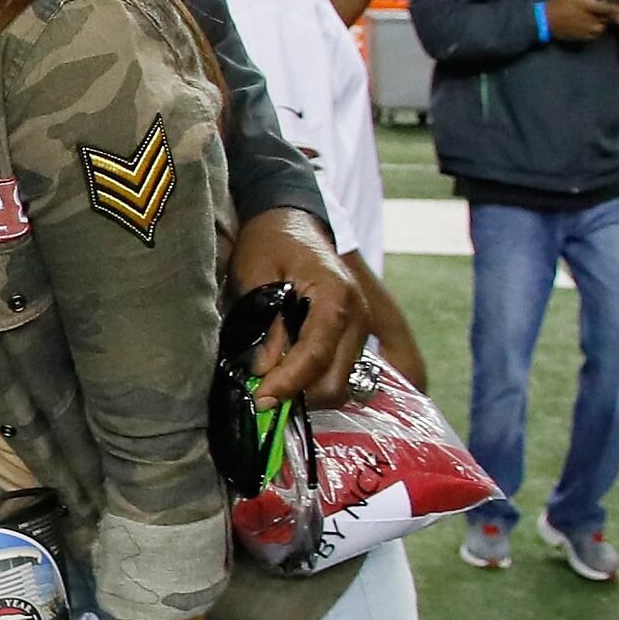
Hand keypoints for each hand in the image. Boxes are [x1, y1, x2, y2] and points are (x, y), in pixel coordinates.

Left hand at [232, 208, 370, 404]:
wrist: (290, 221)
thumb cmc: (270, 243)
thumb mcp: (256, 274)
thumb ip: (264, 321)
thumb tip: (265, 368)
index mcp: (337, 297)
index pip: (316, 355)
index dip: (288, 383)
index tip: (261, 398)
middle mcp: (359, 316)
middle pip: (336, 380)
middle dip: (299, 395)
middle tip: (261, 394)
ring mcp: (362, 327)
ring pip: (341, 383)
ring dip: (307, 392)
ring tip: (271, 383)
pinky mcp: (355, 335)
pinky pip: (340, 372)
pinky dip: (315, 382)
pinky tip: (289, 377)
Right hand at [542, 0, 613, 44]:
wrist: (547, 19)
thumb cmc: (561, 3)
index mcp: (592, 8)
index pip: (611, 8)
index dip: (614, 7)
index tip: (613, 4)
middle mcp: (593, 21)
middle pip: (608, 20)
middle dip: (606, 15)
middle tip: (602, 11)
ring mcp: (588, 30)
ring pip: (601, 28)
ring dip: (600, 24)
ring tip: (595, 19)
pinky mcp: (582, 38)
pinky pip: (593, 35)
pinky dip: (593, 31)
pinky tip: (588, 26)